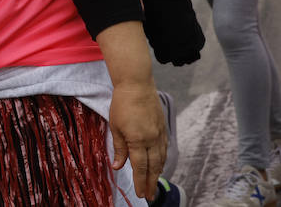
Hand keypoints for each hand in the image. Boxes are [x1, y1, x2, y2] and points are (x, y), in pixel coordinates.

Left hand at [108, 79, 166, 198]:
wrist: (137, 84)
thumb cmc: (122, 104)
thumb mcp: (115, 126)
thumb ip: (119, 148)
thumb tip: (118, 166)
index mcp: (138, 140)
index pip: (140, 167)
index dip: (140, 182)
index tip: (141, 194)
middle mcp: (152, 140)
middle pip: (153, 167)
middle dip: (151, 183)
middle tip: (150, 196)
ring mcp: (160, 134)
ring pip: (161, 159)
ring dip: (158, 174)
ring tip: (154, 184)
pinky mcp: (163, 128)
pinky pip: (164, 149)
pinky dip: (163, 160)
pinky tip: (160, 166)